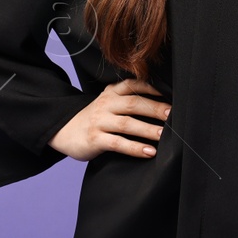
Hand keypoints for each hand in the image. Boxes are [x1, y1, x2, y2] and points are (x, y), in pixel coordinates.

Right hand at [48, 78, 170, 160]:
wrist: (64, 131)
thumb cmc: (96, 119)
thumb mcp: (109, 103)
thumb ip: (128, 101)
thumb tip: (162, 106)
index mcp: (111, 92)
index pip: (133, 85)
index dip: (152, 88)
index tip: (171, 93)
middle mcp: (106, 104)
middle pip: (133, 104)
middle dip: (155, 109)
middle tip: (173, 115)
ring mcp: (99, 121)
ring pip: (127, 123)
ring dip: (148, 129)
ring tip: (164, 135)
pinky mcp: (95, 139)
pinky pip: (118, 143)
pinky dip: (135, 148)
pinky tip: (149, 152)